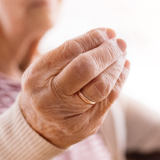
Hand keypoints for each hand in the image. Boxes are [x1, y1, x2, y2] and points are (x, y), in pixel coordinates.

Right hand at [19, 28, 129, 148]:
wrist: (38, 127)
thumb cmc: (45, 87)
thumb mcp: (45, 68)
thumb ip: (70, 52)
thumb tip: (108, 34)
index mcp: (36, 76)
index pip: (71, 50)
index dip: (93, 38)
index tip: (107, 32)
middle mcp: (50, 97)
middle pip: (86, 69)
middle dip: (107, 52)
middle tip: (120, 42)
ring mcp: (69, 114)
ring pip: (102, 86)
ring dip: (116, 66)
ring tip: (121, 54)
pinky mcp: (86, 125)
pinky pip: (110, 99)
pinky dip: (120, 79)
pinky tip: (123, 68)